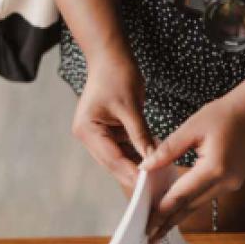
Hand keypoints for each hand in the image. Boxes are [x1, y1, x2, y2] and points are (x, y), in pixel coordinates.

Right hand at [72, 52, 153, 191]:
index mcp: (87, 130)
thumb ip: (140, 135)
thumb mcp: (131, 107)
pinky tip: (153, 163)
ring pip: (120, 159)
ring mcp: (98, 135)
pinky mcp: (109, 133)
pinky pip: (125, 150)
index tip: (148, 185)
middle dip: (133, 174)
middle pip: (114, 163)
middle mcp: (89, 136)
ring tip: (156, 179)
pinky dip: (137, 155)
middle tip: (154, 188)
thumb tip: (152, 160)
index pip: (112, 158)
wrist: (111, 55)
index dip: (130, 172)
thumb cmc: (117, 74)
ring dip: (137, 167)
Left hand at [140, 96, 244, 243]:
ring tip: (159, 229)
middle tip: (150, 240)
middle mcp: (225, 182)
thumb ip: (167, 149)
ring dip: (178, 216)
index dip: (162, 212)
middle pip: (190, 207)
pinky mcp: (232, 182)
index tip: (147, 226)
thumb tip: (145, 167)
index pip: (181, 196)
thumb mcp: (192, 127)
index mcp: (214, 169)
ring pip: (198, 204)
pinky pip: (206, 196)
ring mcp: (231, 184)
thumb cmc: (226, 114)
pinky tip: (176, 209)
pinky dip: (189, 203)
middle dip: (168, 223)